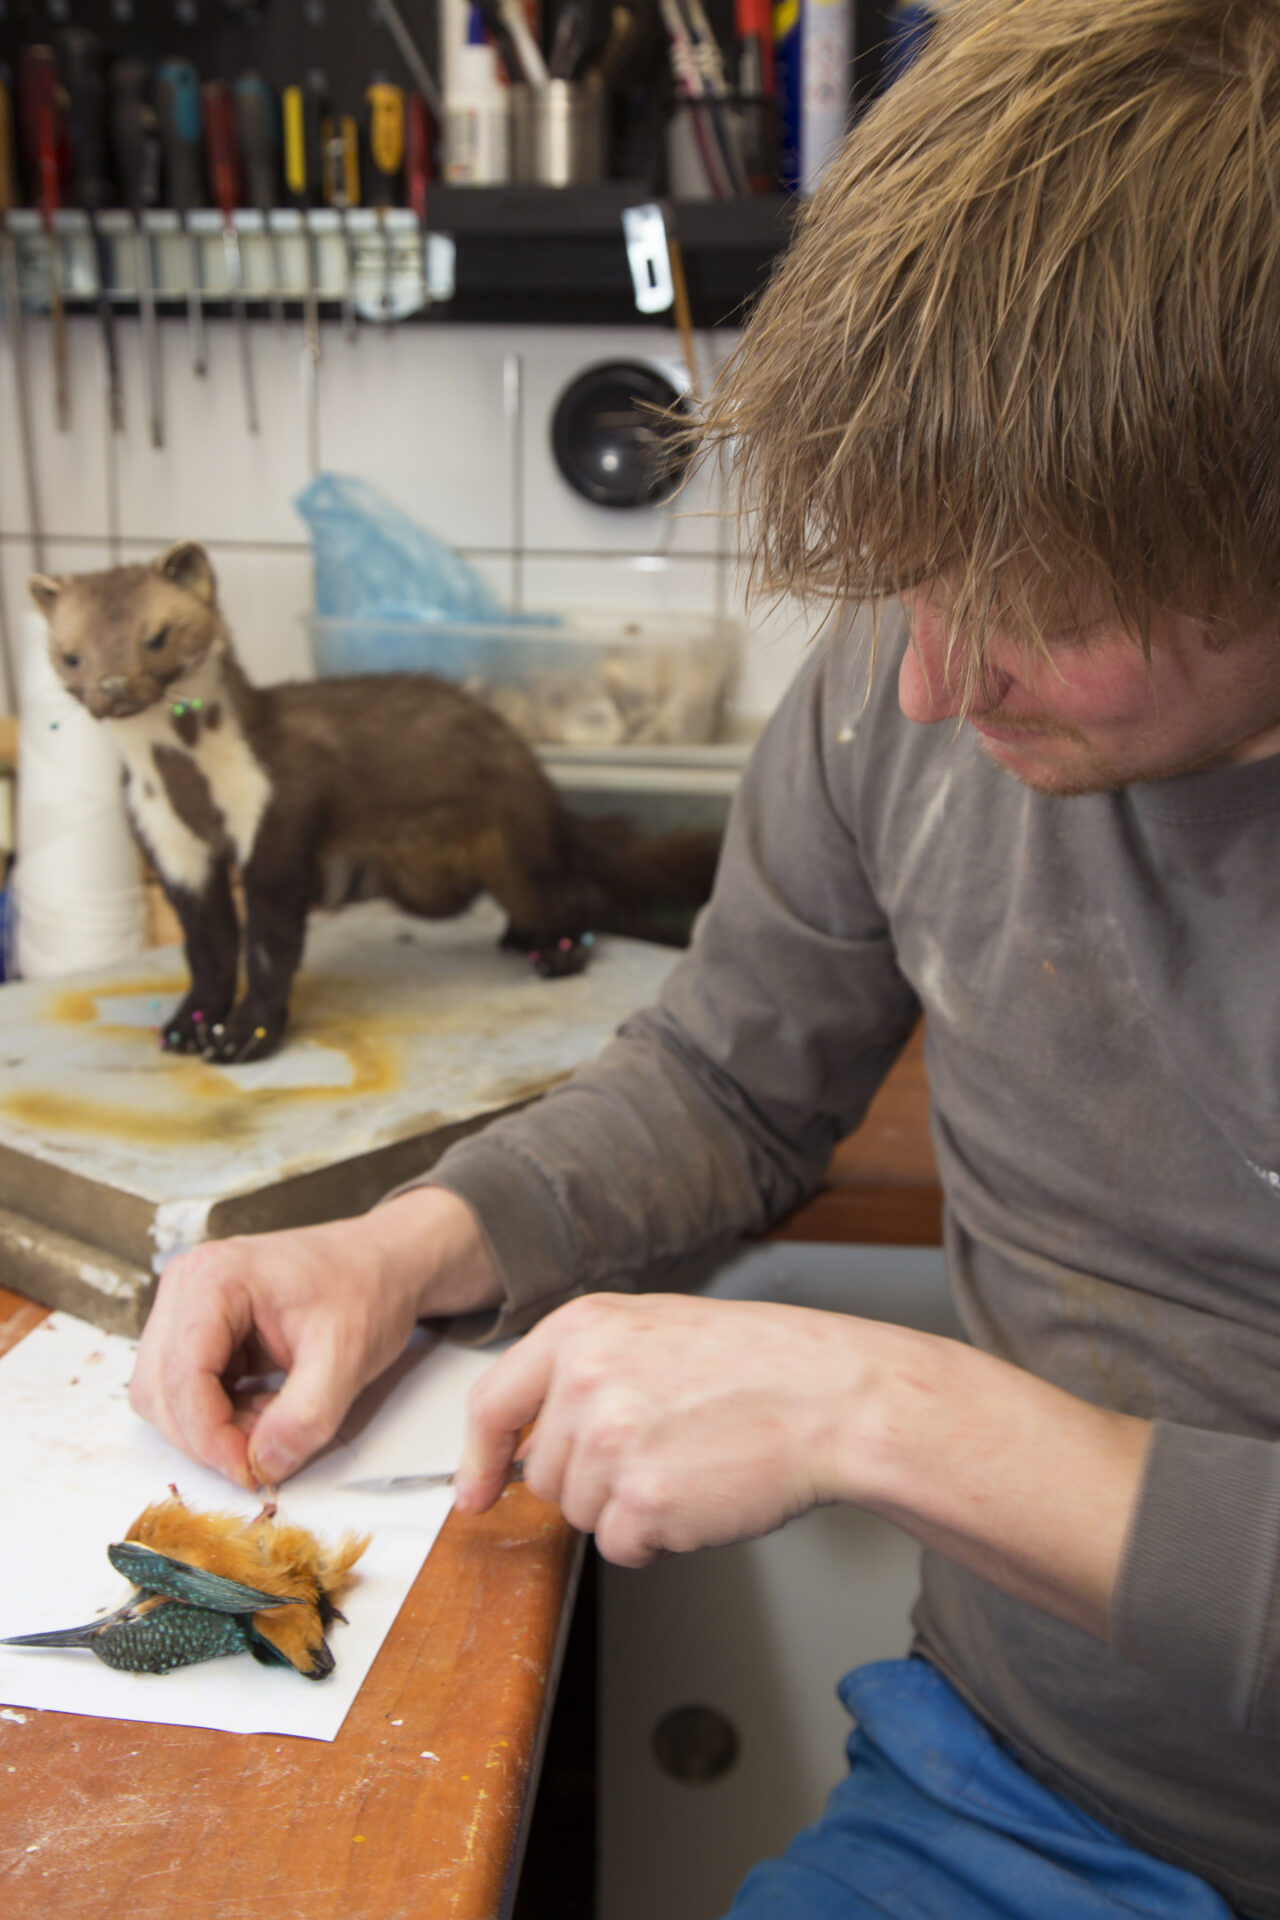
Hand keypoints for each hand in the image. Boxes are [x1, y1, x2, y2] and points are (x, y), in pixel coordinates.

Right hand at [130, 1186, 500, 1488]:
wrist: (383, 1262)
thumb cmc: (365, 1287)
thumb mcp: (346, 1355)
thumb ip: (305, 1417)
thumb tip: (264, 1464)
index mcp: (214, 1278)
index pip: (180, 1376)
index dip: (209, 1436)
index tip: (249, 1469)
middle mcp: (187, 1286)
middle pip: (159, 1390)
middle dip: (209, 1434)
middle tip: (267, 1446)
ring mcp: (187, 1306)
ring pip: (165, 1396)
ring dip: (213, 1427)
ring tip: (274, 1416)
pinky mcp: (198, 1329)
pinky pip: (184, 1391)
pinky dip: (219, 1415)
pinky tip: (266, 1405)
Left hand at [455, 1290, 1149, 1636]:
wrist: (832, 1396)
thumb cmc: (760, 1365)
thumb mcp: (654, 1333)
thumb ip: (585, 1372)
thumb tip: (530, 1440)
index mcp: (582, 1329)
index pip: (494, 1401)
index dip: (479, 1456)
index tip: (474, 1491)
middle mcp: (585, 1380)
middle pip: (542, 1472)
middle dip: (589, 1480)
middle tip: (662, 1451)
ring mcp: (610, 1442)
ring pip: (580, 1514)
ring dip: (627, 1509)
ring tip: (690, 1464)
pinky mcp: (642, 1501)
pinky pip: (620, 1547)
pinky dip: (657, 1539)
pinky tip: (702, 1495)